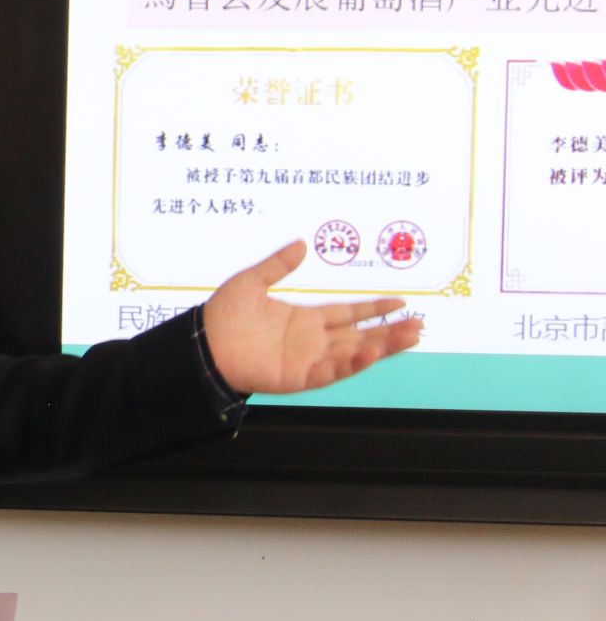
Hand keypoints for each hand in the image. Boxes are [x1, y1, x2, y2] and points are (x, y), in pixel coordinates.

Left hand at [202, 240, 422, 395]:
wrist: (201, 343)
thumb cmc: (222, 316)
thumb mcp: (251, 281)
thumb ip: (278, 265)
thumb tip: (301, 244)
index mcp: (305, 319)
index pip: (349, 313)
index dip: (374, 307)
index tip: (400, 301)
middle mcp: (312, 340)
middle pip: (360, 335)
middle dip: (390, 330)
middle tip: (420, 324)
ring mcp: (307, 359)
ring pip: (354, 353)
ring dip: (381, 347)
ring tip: (410, 337)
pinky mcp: (298, 377)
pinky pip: (331, 372)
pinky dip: (351, 364)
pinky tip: (370, 354)